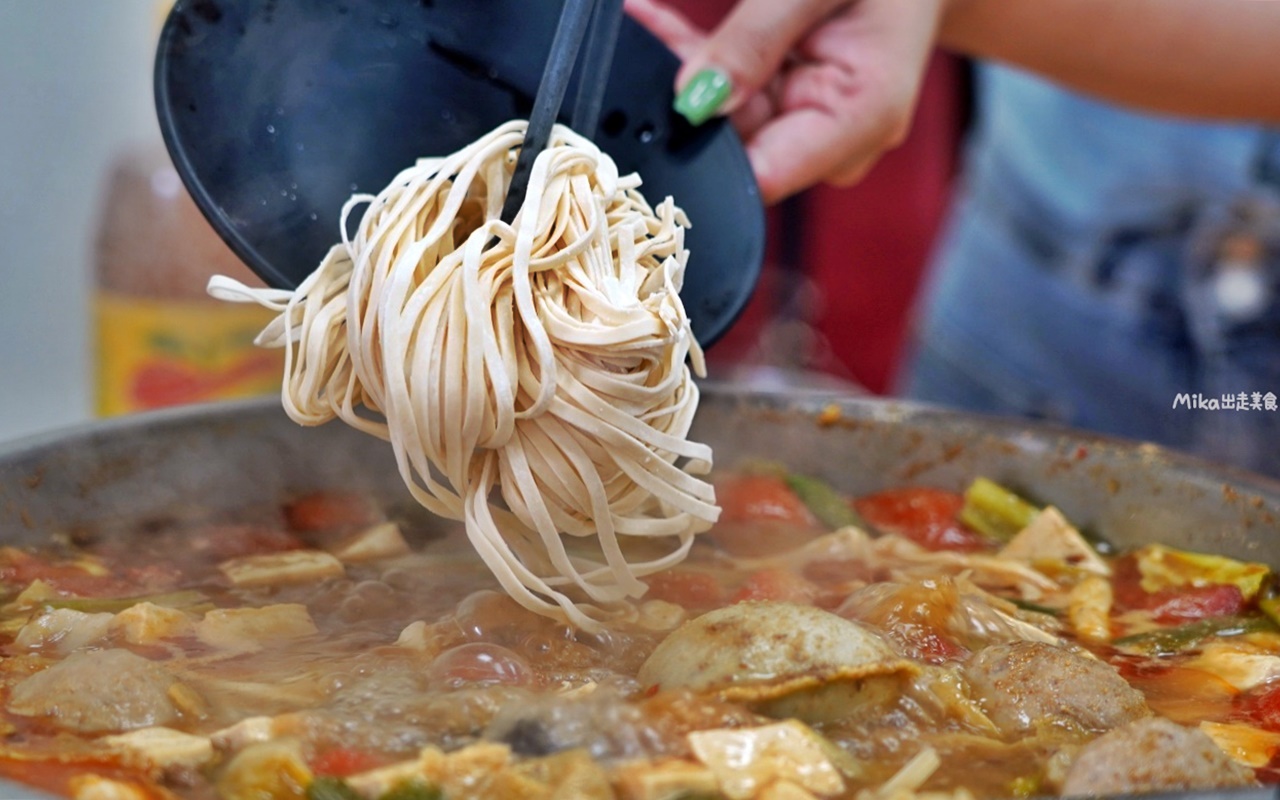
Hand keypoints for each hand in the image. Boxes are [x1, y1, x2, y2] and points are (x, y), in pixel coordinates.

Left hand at [626, 0, 945, 203]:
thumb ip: (755, 39)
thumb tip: (695, 98)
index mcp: (861, 121)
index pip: (761, 178)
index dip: (704, 156)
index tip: (655, 114)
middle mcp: (837, 143)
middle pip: (736, 147)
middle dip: (687, 96)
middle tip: (646, 33)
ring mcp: (812, 129)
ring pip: (725, 119)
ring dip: (688, 69)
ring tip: (649, 18)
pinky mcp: (791, 110)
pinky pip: (731, 98)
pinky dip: (700, 62)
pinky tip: (659, 24)